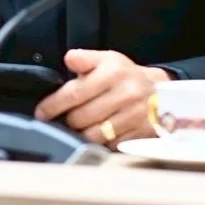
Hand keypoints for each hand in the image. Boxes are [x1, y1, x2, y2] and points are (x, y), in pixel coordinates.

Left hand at [32, 49, 170, 144]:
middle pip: (81, 118)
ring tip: (82, 126)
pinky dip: (100, 142)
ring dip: (82, 133)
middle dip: (69, 120)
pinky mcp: (139, 135)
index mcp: (113, 73)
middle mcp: (125, 94)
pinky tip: (99, 134)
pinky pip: (109, 145)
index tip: (42, 112)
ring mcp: (133, 117)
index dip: (53, 105)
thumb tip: (68, 58)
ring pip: (93, 135)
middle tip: (67, 118)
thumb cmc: (127, 76)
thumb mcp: (108, 60)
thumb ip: (85, 58)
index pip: (74, 93)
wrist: (162, 93)